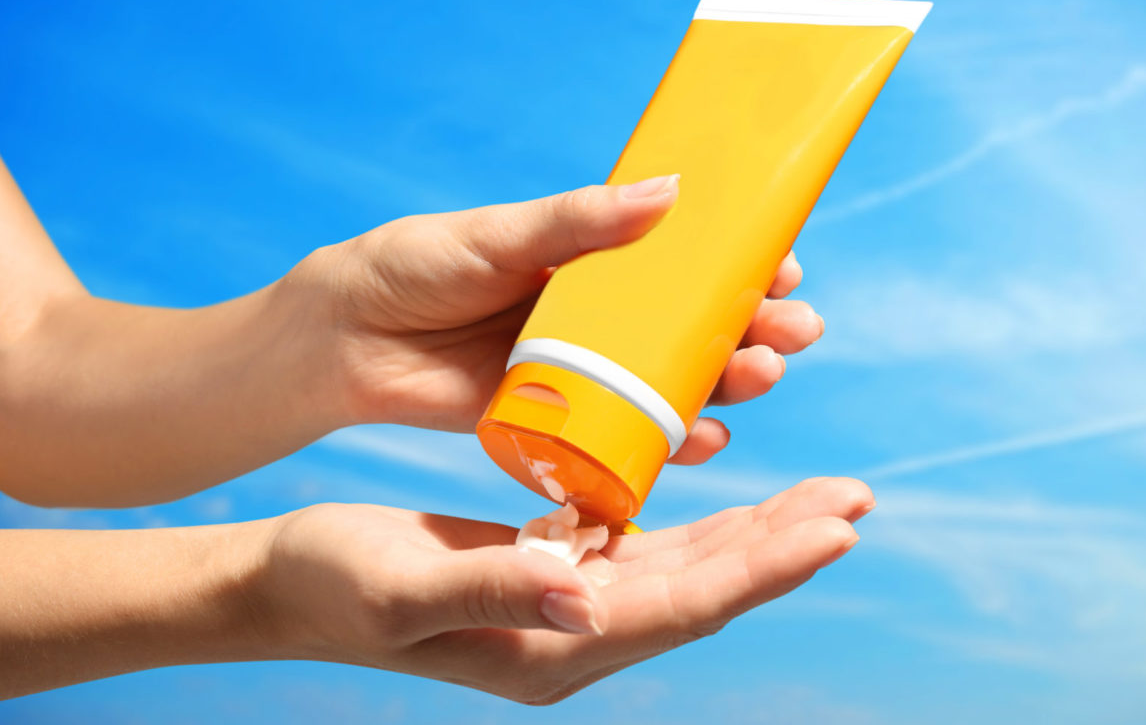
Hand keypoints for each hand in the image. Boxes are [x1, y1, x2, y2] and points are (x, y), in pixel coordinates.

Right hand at [257, 476, 872, 703]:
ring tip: (823, 499)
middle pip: (704, 590)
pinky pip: (646, 551)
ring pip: (686, 570)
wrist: (289, 586)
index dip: (761, 568)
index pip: (682, 607)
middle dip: (782, 547)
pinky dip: (698, 523)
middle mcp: (575, 636)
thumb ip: (495, 593)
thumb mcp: (403, 587)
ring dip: (755, 535)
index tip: (834, 527)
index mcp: (550, 647)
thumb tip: (587, 594)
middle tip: (856, 501)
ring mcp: (568, 608)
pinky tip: (731, 498)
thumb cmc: (334, 585)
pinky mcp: (554, 575)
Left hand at [292, 176, 824, 463]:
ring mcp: (579, 371)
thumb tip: (669, 191)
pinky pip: (625, 433)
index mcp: (585, 260)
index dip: (734, 265)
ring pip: (669, 380)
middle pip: (689, 326)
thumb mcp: (497, 235)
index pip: (677, 261)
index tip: (783, 264)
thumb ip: (575, 221)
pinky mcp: (556, 422)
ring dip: (725, 382)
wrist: (343, 342)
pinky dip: (669, 438)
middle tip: (793, 332)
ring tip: (761, 376)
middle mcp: (593, 317)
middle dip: (749, 329)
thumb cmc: (414, 268)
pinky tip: (704, 438)